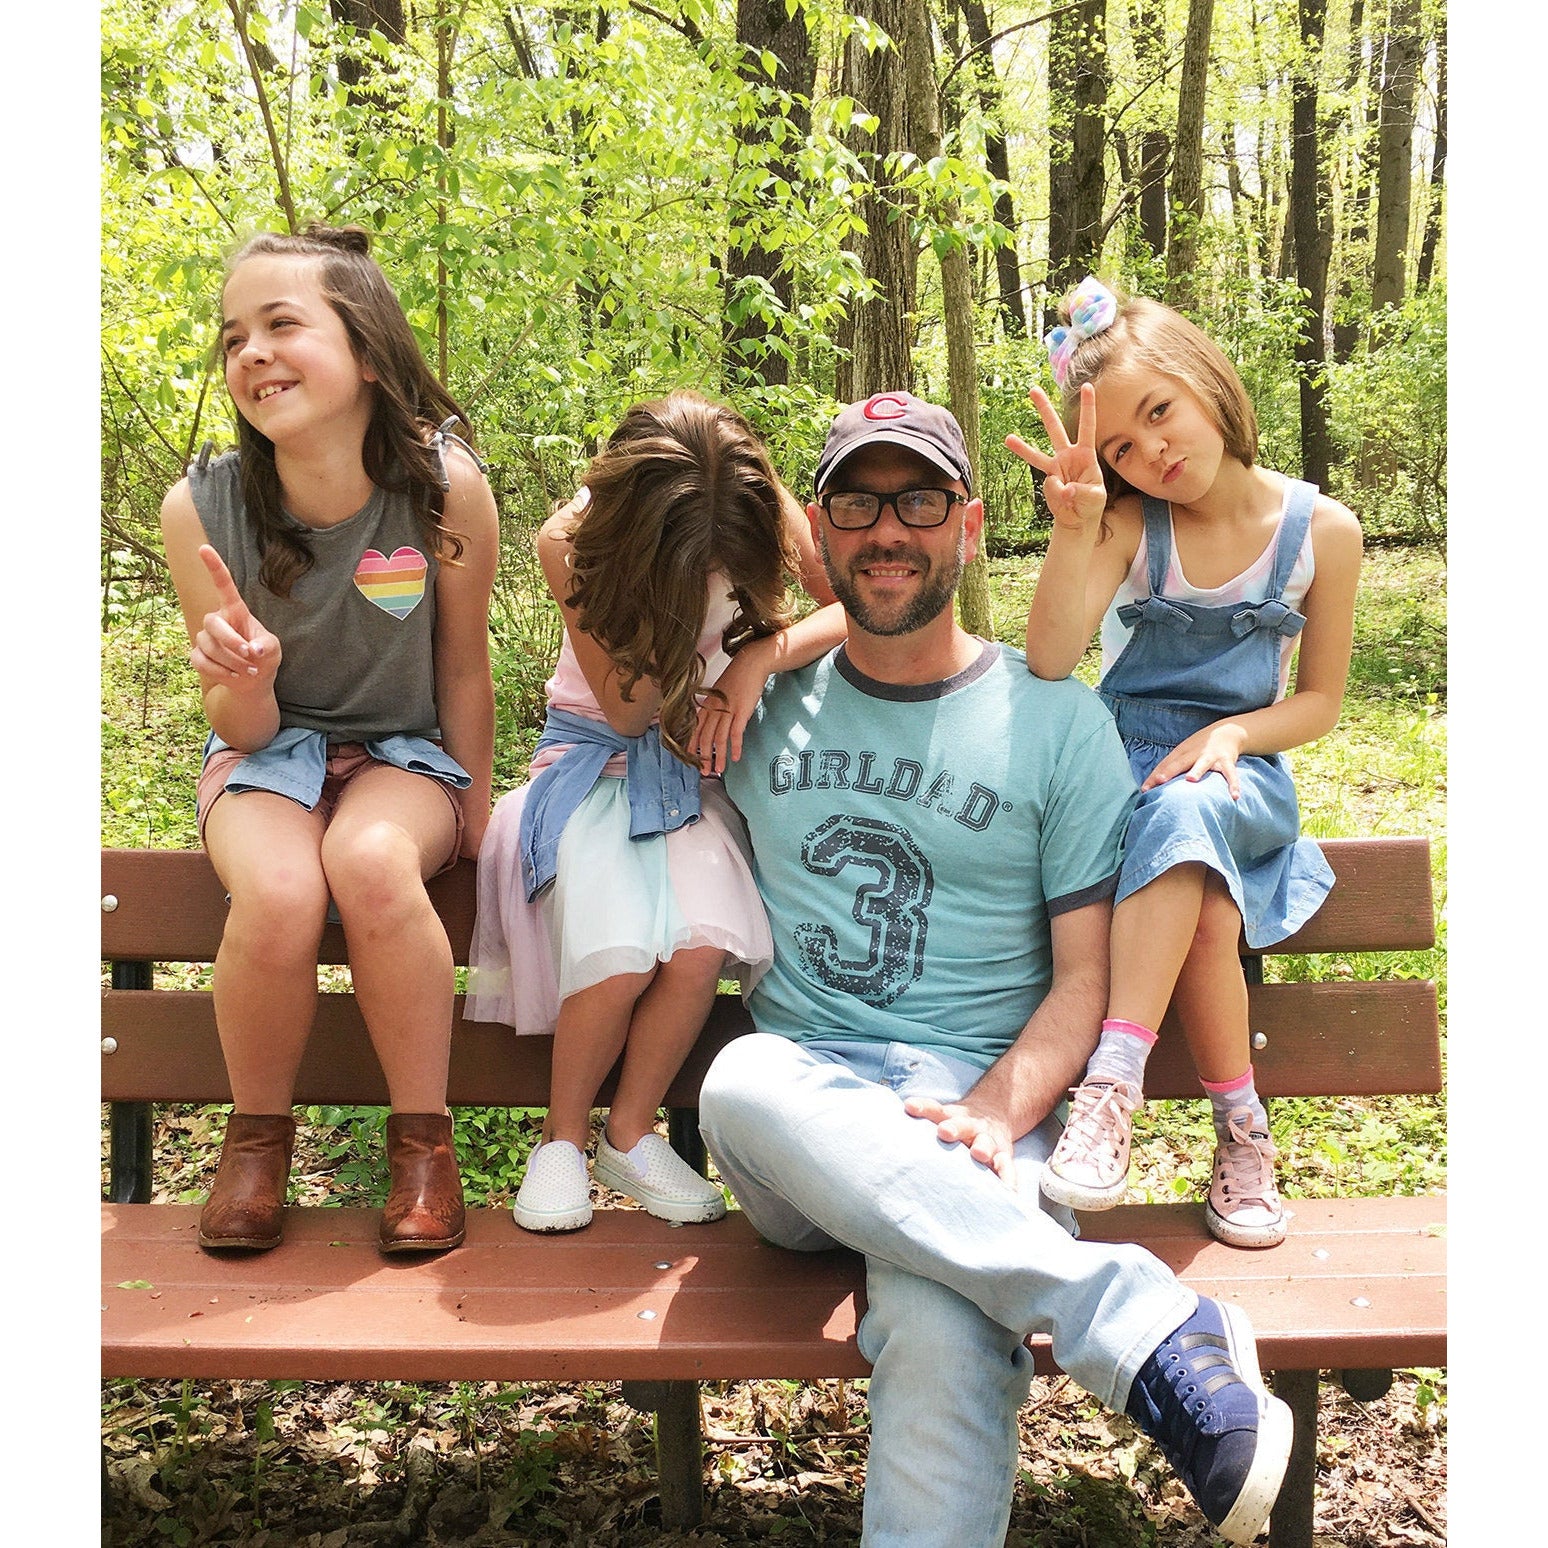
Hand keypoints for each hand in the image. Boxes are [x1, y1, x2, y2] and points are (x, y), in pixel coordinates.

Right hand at [189, 544, 280, 691]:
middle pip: (213, 624)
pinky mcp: (197, 655)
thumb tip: (253, 649)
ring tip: (250, 670)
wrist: (252, 680)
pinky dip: (221, 672)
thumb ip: (266, 647)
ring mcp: (205, 637)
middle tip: (249, 656)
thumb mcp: (273, 650)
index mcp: (235, 610)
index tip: (203, 548)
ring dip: (233, 663)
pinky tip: (235, 676)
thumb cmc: (263, 656)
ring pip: (209, 646)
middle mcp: (217, 620)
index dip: (214, 566)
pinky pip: (202, 661)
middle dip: (231, 642)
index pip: (223, 585)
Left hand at [692, 645, 770, 772]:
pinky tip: (736, 758)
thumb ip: (716, 707)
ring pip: (719, 738)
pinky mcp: (741, 711)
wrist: (751, 664)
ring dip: (719, 757)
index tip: (690, 759)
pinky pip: (735, 733)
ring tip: (719, 770)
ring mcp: (727, 710)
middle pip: (705, 737)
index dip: (692, 745)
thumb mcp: (721, 692)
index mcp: (707, 704)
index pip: (695, 728)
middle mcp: (714, 708)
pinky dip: (735, 747)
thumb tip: (715, 722)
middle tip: (704, 771)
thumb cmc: (737, 678)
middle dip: (703, 757)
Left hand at [903, 1095, 1018, 1188]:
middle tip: (944, 1132)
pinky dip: (1008, 1179)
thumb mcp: (940, 1119)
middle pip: (961, 1124)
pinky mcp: (1003, 1157)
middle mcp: (970, 1126)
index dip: (922, 1107)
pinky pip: (1007, 1169)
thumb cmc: (955, 1125)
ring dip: (982, 1149)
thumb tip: (879, 1136)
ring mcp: (988, 1141)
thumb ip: (918, 1126)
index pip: (934, 1109)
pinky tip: (1007, 1191)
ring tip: (979, 1155)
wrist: (993, 1115)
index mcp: (950, 1117)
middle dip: (953, 1128)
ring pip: (986, 1144)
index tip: (909, 1107)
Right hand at [1004, 383, 1106, 534]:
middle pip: (1054, 429)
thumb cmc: (1091, 504)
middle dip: (1044, 409)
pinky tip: (1066, 500)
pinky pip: (1050, 487)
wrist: (1078, 519)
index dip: (1087, 407)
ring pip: (1036, 454)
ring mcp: (1055, 468)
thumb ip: (1080, 491)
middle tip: (1033, 389)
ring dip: (1021, 447)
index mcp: (1085, 454)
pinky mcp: (1047, 482)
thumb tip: (1062, 487)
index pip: (1086, 427)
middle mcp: (1067, 456)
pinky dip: (1058, 495)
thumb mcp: (1095, 498)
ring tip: (1007, 439)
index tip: (1087, 386)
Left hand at [1141, 721, 1247, 797]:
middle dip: (1169, 771)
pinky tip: (1234, 796)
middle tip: (1159, 781)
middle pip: (1179, 762)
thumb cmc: (1200, 746)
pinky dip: (1233, 784)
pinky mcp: (1227, 760)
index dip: (1154, 776)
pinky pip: (1230, 774)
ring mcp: (1211, 756)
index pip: (1165, 765)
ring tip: (1191, 779)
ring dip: (1197, 770)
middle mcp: (1195, 753)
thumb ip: (1170, 767)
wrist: (1228, 731)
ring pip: (1203, 764)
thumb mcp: (1184, 753)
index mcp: (1182, 752)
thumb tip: (1152, 785)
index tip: (1145, 789)